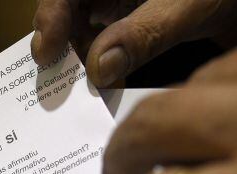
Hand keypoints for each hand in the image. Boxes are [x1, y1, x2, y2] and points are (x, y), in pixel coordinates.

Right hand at [31, 0, 236, 86]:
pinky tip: (108, 98)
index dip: (49, 19)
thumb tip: (100, 71)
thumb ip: (145, 34)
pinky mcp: (136, 31)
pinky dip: (105, 76)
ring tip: (82, 101)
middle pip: (69, 18)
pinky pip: (108, 53)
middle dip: (63, 53)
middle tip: (60, 91)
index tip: (46, 55)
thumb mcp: (189, 5)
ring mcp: (122, 10)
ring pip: (85, 39)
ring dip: (83, 70)